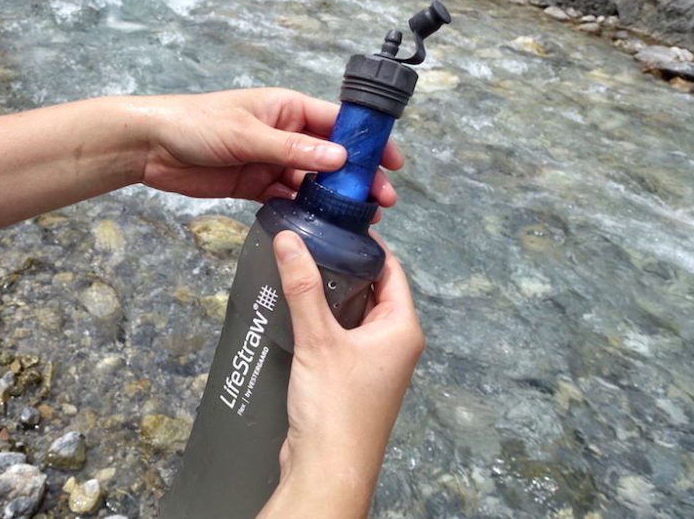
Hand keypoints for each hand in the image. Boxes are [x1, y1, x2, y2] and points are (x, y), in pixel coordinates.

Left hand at [138, 88, 402, 208]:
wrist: (150, 147)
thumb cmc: (196, 124)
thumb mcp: (247, 134)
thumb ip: (293, 149)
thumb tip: (340, 158)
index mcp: (286, 108)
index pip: (337, 122)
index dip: (366, 141)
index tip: (391, 162)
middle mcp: (283, 133)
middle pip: (329, 156)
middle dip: (356, 177)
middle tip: (380, 202)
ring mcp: (269, 160)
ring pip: (311, 180)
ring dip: (332, 198)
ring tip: (358, 220)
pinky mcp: (253, 185)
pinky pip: (286, 198)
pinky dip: (302, 210)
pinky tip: (319, 225)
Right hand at [258, 231, 423, 518]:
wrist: (327, 468)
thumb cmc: (337, 409)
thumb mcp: (319, 338)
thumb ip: (304, 287)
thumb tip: (291, 240)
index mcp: (402, 329)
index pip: (391, 271)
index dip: (366, 246)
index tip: (337, 225)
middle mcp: (394, 345)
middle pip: (372, 291)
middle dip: (342, 269)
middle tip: (310, 244)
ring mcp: (374, 365)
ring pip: (353, 316)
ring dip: (328, 298)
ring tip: (297, 273)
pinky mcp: (351, 381)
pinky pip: (339, 339)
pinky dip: (321, 324)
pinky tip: (294, 314)